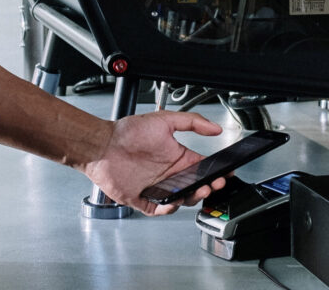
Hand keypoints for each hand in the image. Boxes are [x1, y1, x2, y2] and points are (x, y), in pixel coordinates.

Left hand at [83, 110, 226, 215]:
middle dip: (208, 187)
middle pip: (195, 186)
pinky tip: (173, 201)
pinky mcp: (142, 199)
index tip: (226, 172)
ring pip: (181, 199)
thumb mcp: (164, 120)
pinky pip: (158, 209)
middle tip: (214, 183)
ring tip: (197, 190)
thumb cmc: (128, 132)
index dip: (215, 172)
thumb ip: (192, 122)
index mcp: (176, 157)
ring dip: (191, 197)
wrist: (102, 144)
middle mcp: (168, 174)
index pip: (202, 168)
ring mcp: (156, 187)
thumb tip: (214, 128)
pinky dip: (167, 208)